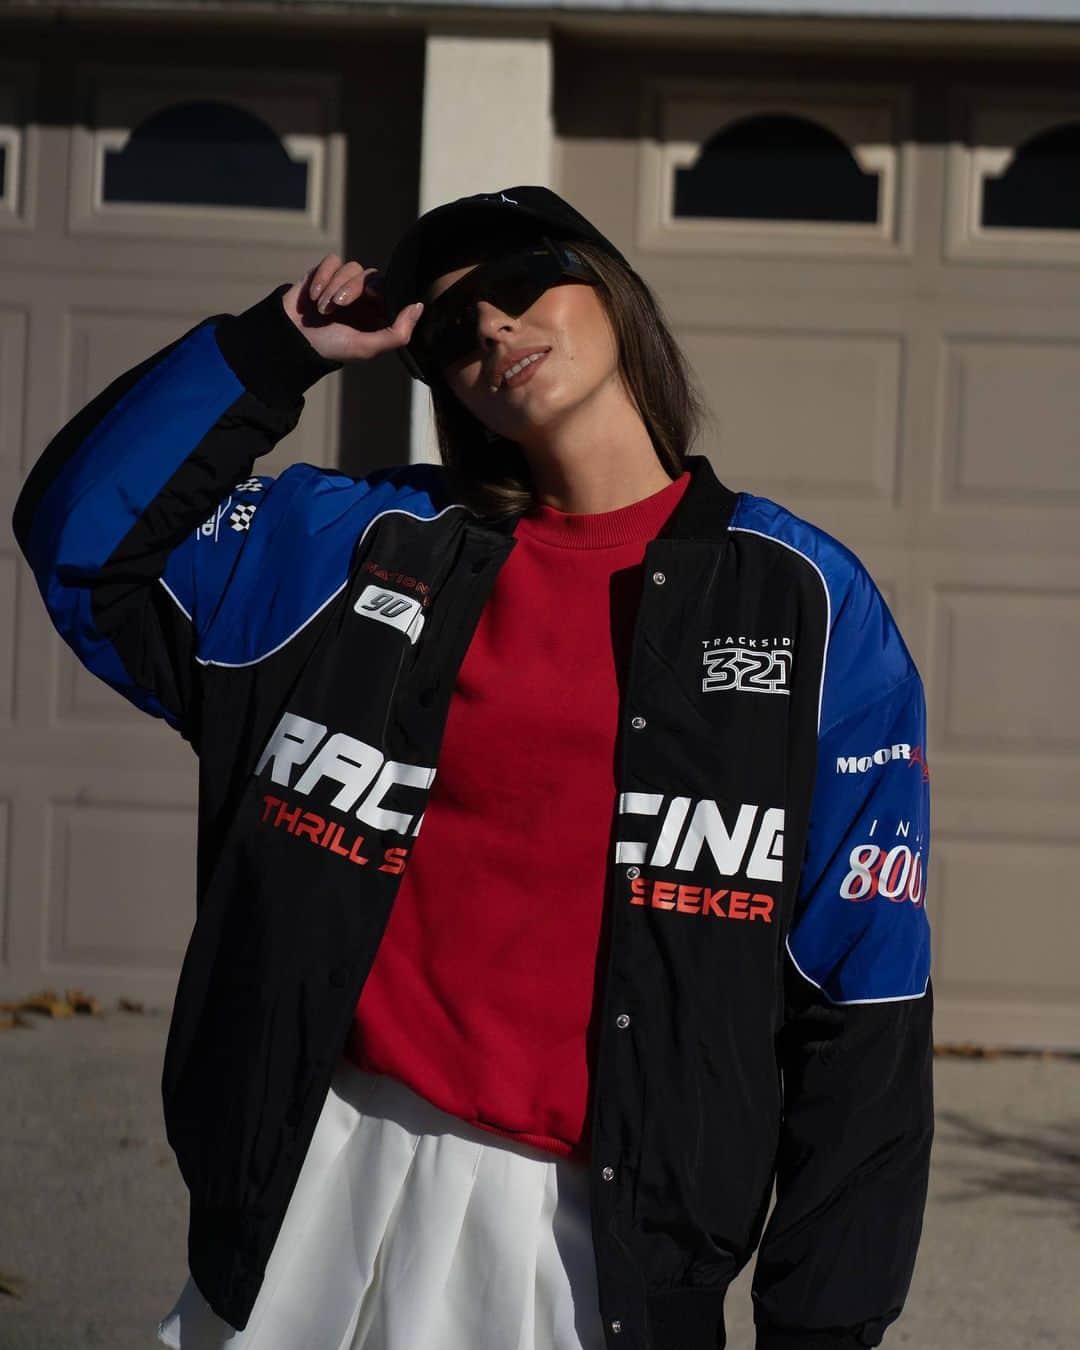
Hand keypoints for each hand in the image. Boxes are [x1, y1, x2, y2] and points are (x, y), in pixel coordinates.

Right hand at [280, 254, 423, 364]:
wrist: (292, 340)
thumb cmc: (331, 347)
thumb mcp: (367, 347)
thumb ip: (397, 333)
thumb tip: (419, 307)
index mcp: (378, 313)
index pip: (390, 289)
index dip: (380, 289)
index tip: (371, 296)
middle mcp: (364, 297)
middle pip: (371, 275)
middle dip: (352, 288)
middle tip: (337, 305)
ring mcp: (344, 283)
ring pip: (351, 268)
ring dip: (334, 287)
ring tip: (322, 309)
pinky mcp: (325, 273)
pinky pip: (333, 261)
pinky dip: (323, 277)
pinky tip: (313, 296)